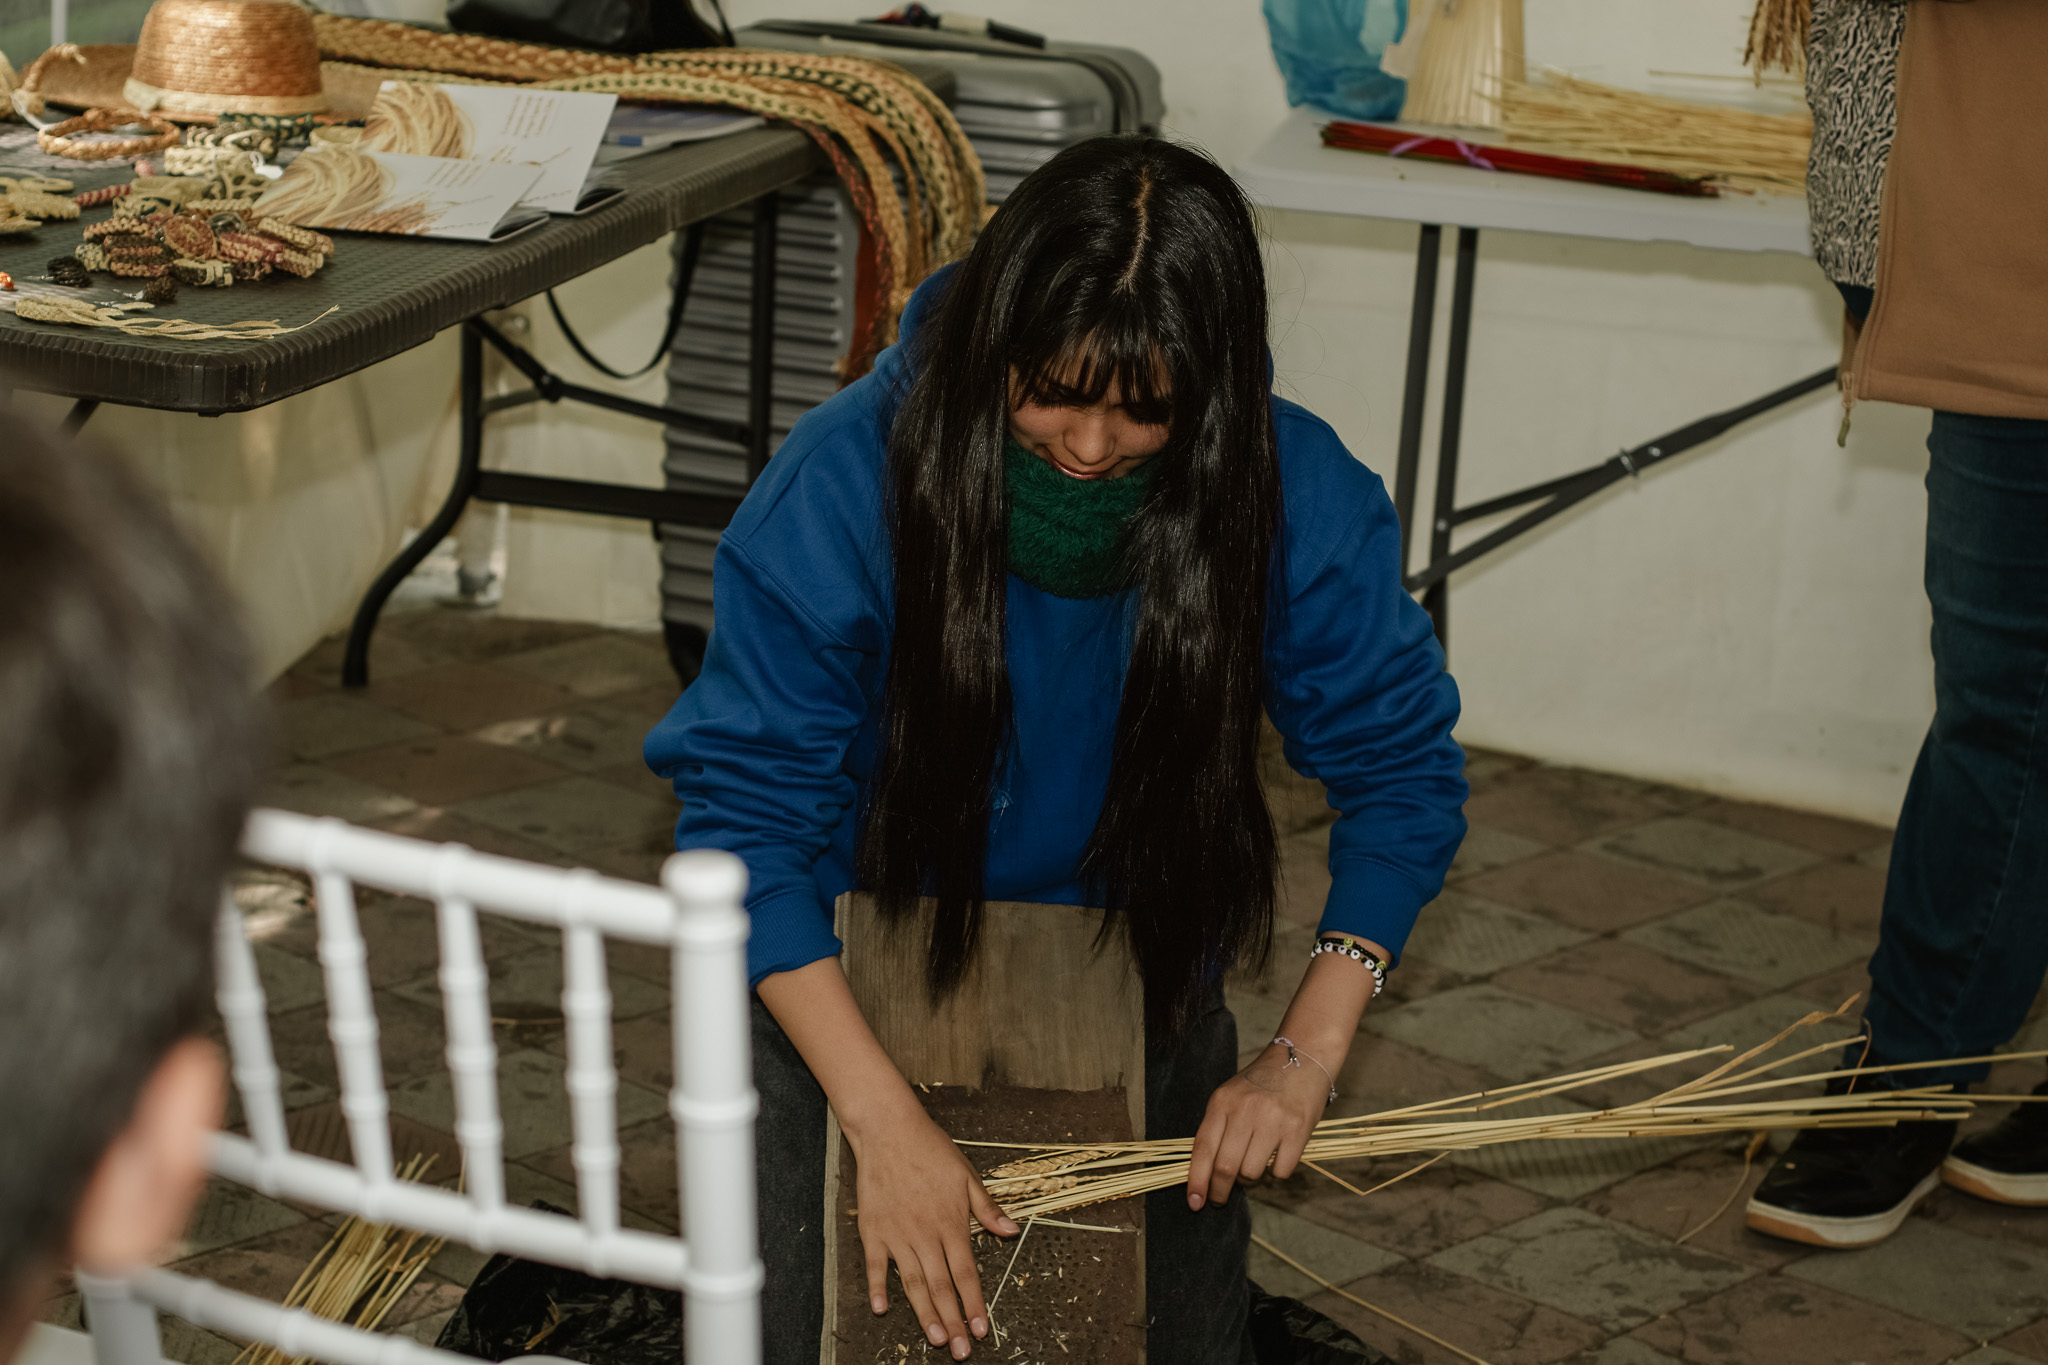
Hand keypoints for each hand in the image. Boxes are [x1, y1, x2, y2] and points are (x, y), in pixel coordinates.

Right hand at [846, 1099, 1018, 1358]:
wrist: (889, 1131)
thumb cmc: (931, 1151)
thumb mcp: (967, 1176)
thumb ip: (987, 1209)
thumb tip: (1012, 1232)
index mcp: (952, 1223)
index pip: (966, 1273)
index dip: (975, 1303)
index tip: (983, 1329)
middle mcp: (926, 1234)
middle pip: (941, 1286)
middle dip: (953, 1321)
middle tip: (960, 1350)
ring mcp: (898, 1234)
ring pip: (913, 1282)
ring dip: (924, 1313)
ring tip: (935, 1338)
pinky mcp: (873, 1230)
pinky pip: (876, 1265)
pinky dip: (878, 1287)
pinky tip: (882, 1308)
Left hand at [1185, 1043, 1330, 1209]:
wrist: (1302, 1059)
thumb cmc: (1262, 1083)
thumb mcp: (1231, 1096)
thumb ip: (1218, 1128)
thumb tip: (1206, 1173)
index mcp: (1222, 1102)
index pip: (1203, 1149)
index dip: (1196, 1180)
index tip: (1194, 1202)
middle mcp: (1245, 1111)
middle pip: (1225, 1167)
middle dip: (1220, 1191)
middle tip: (1219, 1199)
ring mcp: (1272, 1121)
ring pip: (1252, 1173)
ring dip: (1250, 1179)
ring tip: (1254, 1165)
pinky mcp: (1298, 1130)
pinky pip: (1280, 1172)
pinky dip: (1276, 1172)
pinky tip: (1278, 1156)